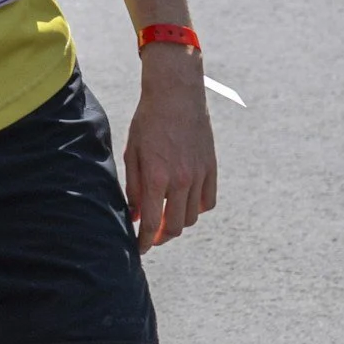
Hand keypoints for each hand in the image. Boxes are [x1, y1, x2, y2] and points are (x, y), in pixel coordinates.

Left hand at [123, 47, 216, 249]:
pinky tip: (185, 205)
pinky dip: (197, 209)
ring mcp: (199, 175)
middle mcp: (181, 180)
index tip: (139, 249)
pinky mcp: (211, 168)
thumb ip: (133, 188)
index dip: (144, 241)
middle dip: (162, 236)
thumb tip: (134, 216)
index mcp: (157, 177)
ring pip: (192, 217)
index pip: (151, 222)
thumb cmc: (148, 121)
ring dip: (178, 224)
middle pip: (175, 226)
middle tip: (152, 236)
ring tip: (167, 220)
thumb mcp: (132, 153)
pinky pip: (208, 201)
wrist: (176, 94)